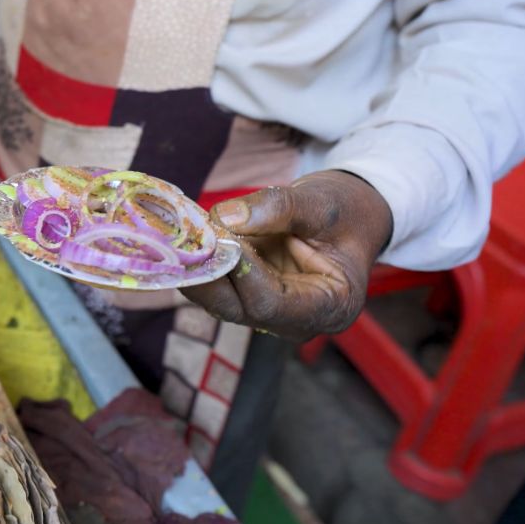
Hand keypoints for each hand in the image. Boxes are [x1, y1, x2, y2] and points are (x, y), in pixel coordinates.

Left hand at [180, 170, 392, 341]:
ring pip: (221, 300)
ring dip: (197, 270)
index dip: (242, 273)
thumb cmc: (345, 212)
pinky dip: (200, 264)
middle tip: (182, 243)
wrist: (347, 215)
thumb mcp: (321, 203)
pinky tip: (183, 241)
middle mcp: (295, 320)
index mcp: (330, 307)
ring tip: (177, 238)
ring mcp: (268, 311)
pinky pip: (217, 287)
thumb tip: (225, 217)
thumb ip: (279, 208)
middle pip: (238, 309)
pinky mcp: (248, 296)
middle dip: (208, 276)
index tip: (223, 238)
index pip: (272, 304)